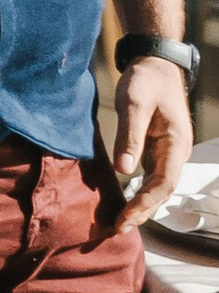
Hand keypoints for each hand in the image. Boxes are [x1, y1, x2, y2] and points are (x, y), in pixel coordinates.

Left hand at [109, 54, 193, 233]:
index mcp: (176, 144)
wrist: (154, 63)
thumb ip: (130, 136)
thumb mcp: (134, 104)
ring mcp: (168, 152)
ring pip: (156, 187)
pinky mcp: (156, 148)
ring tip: (118, 224)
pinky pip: (150, 177)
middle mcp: (176, 152)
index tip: (125, 218)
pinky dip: (138, 192)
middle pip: (162, 191)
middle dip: (141, 212)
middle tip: (117, 230)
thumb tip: (124, 171)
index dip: (145, 204)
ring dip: (140, 206)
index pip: (164, 184)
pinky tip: (124, 203)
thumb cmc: (146, 81)